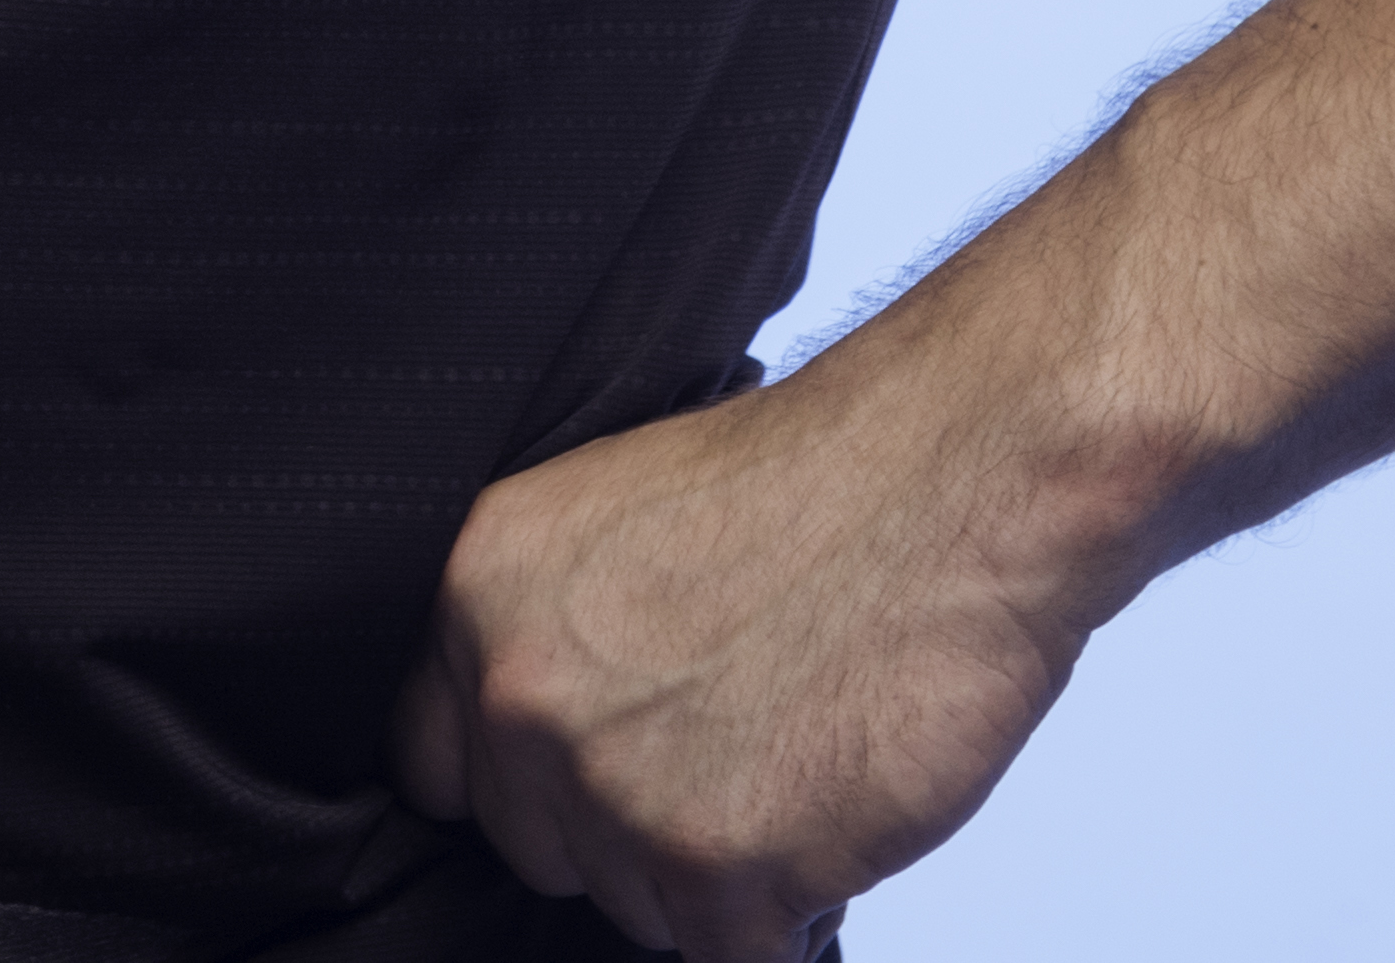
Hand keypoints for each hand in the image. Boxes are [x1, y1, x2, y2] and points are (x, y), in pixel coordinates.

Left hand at [393, 358, 1102, 955]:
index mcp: (478, 593)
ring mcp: (615, 785)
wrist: (959, 479)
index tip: (581, 773)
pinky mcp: (718, 863)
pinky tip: (830, 808)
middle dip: (630, 826)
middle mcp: (522, 693)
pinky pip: (731, 952)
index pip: (435, 766)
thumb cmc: (818, 488)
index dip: (524, 782)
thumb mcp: (612, 521)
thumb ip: (545, 636)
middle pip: (544, 851)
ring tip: (794, 752)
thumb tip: (524, 747)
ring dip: (717, 868)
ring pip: (638, 907)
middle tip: (732, 741)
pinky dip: (789, 909)